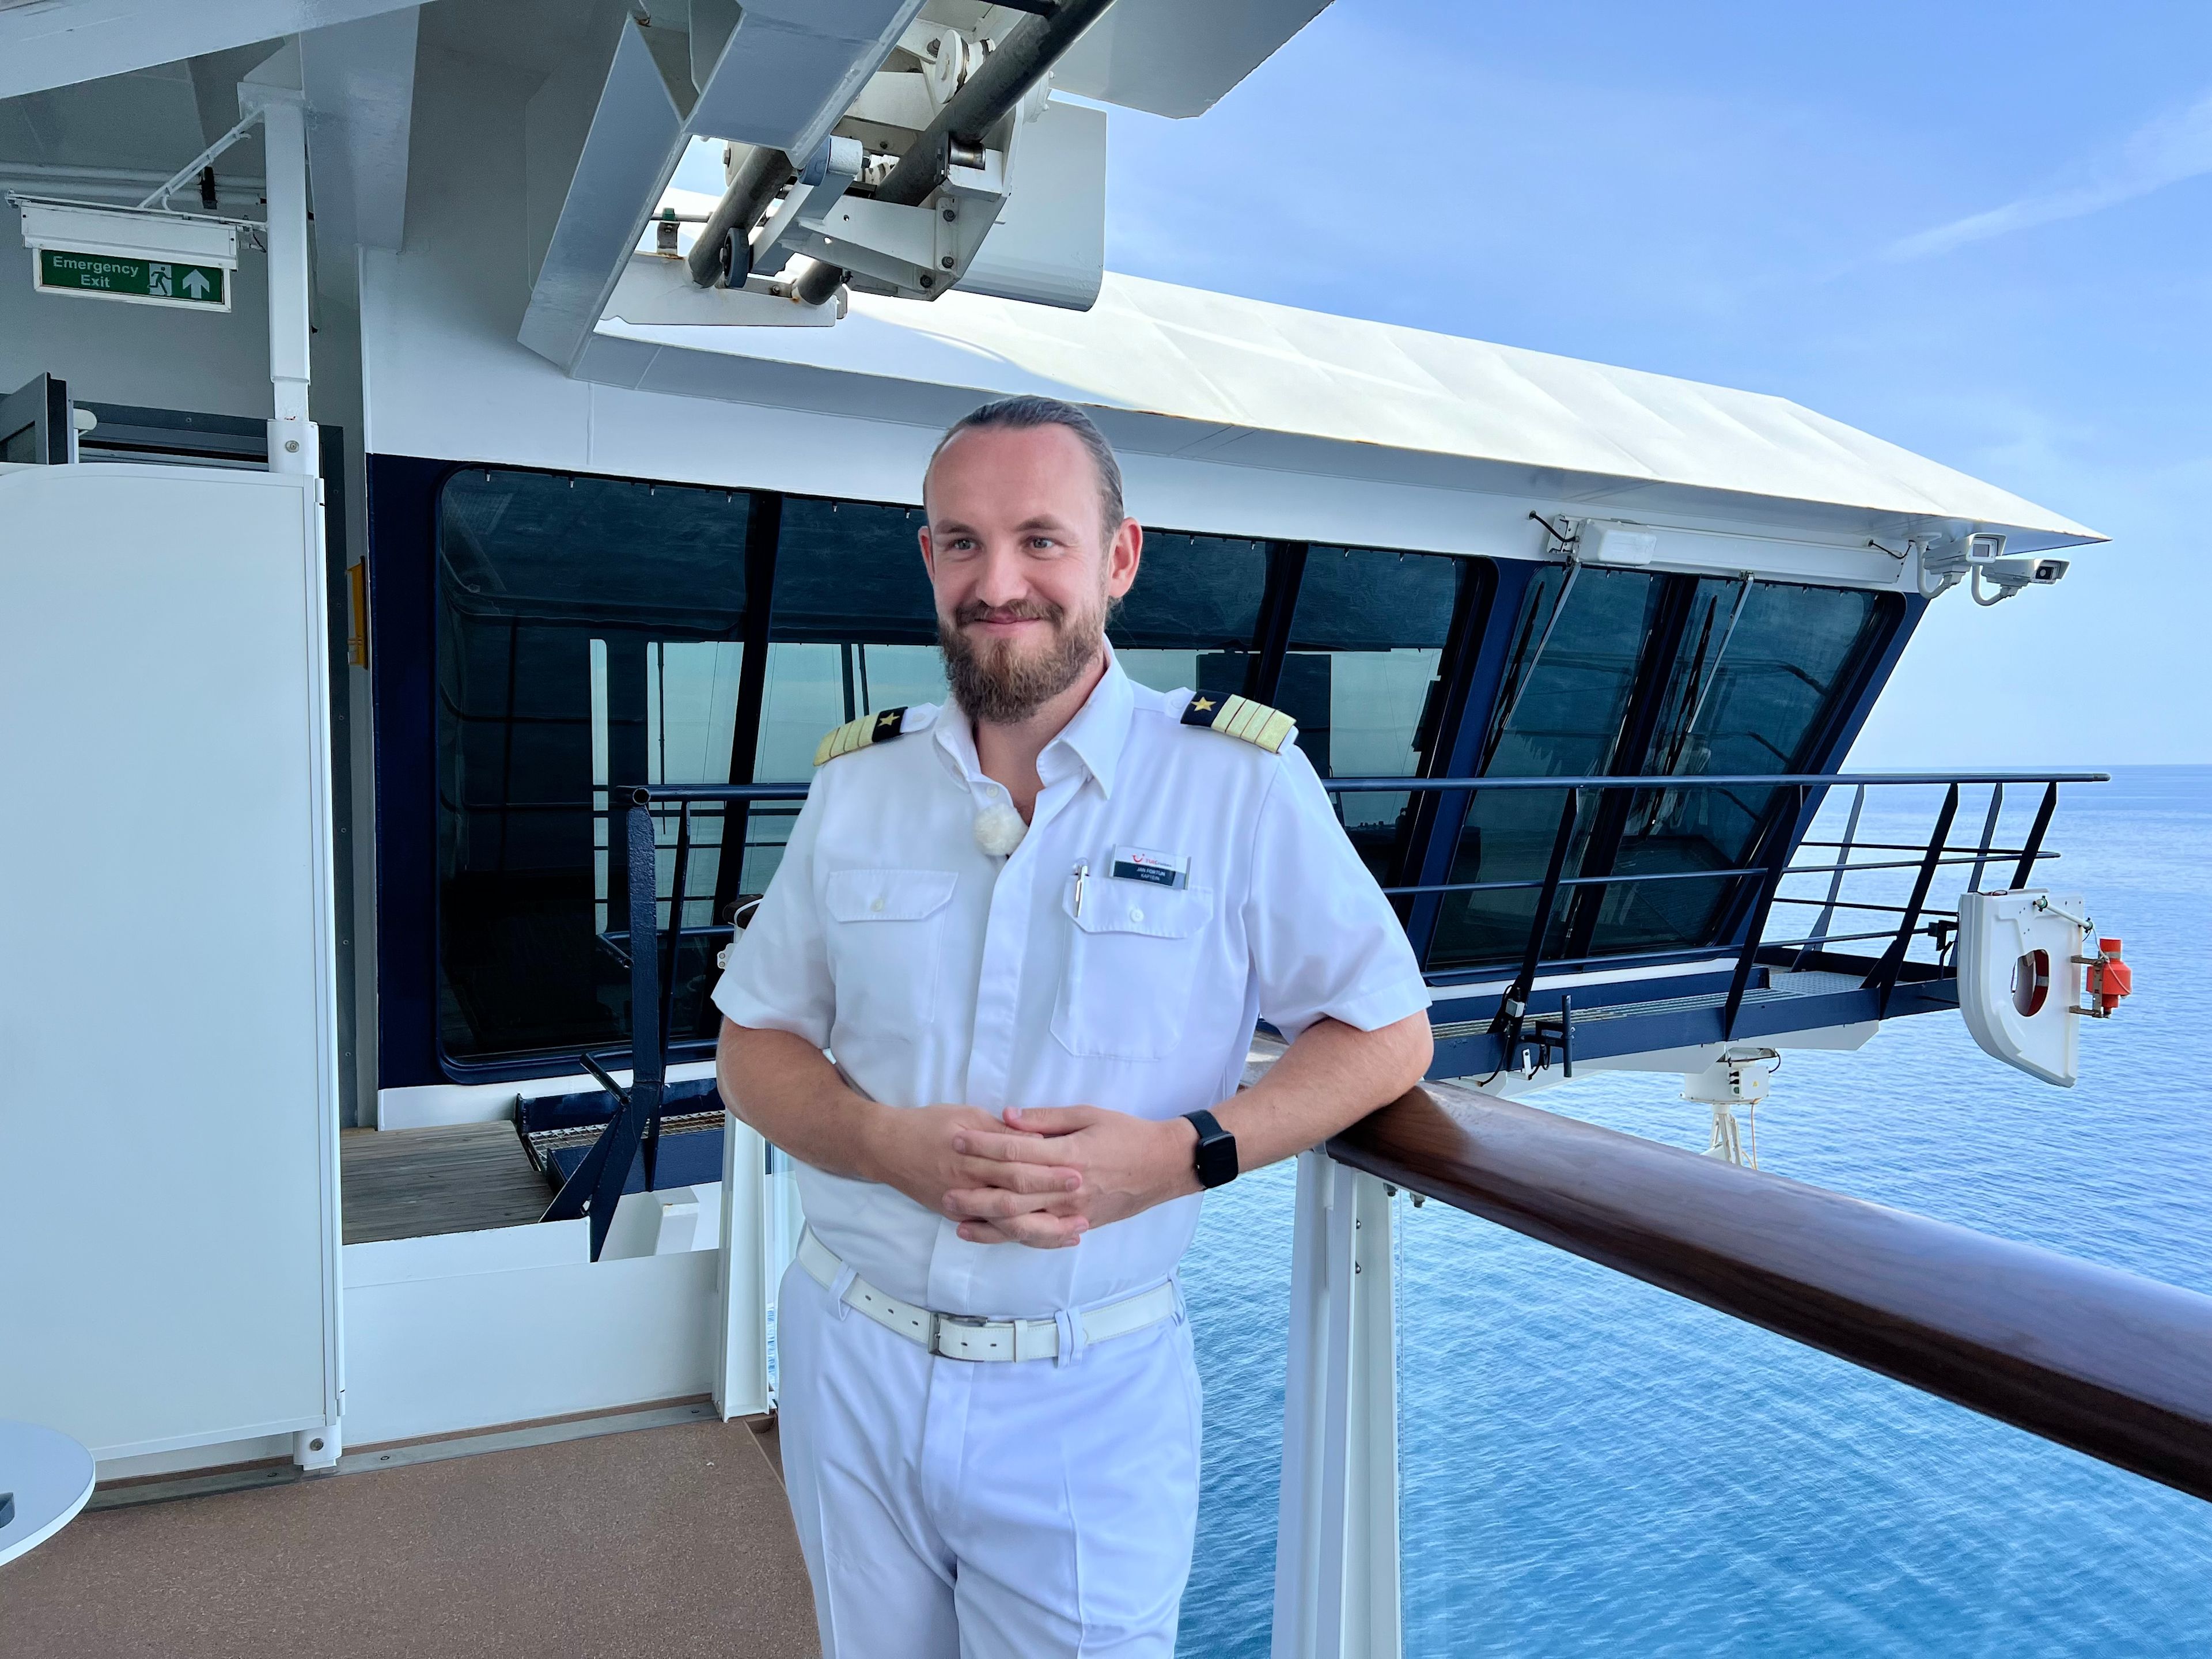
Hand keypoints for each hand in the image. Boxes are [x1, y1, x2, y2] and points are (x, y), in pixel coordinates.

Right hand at [862, 1103, 1085, 1242]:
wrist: (887, 1149)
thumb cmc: (930, 1125)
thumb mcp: (967, 1115)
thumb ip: (1002, 1131)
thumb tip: (1038, 1138)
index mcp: (973, 1157)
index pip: (1017, 1167)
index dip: (1048, 1171)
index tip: (1077, 1170)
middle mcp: (969, 1186)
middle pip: (1016, 1199)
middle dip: (1052, 1202)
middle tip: (1084, 1203)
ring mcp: (963, 1207)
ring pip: (1008, 1225)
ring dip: (1043, 1229)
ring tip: (1075, 1231)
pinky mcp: (958, 1218)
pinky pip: (993, 1233)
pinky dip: (1020, 1237)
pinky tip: (1044, 1238)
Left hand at [948, 1105, 1198, 1247]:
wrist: (1163, 1166)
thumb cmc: (1126, 1134)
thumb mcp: (1088, 1115)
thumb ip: (1046, 1119)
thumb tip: (1007, 1117)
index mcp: (1069, 1155)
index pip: (1016, 1151)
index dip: (983, 1145)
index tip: (957, 1138)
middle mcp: (1067, 1189)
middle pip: (1012, 1192)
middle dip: (975, 1189)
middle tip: (942, 1185)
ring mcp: (1072, 1212)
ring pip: (1022, 1221)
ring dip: (986, 1220)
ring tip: (956, 1216)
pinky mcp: (1078, 1226)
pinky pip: (1039, 1236)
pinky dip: (1012, 1237)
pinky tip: (990, 1233)